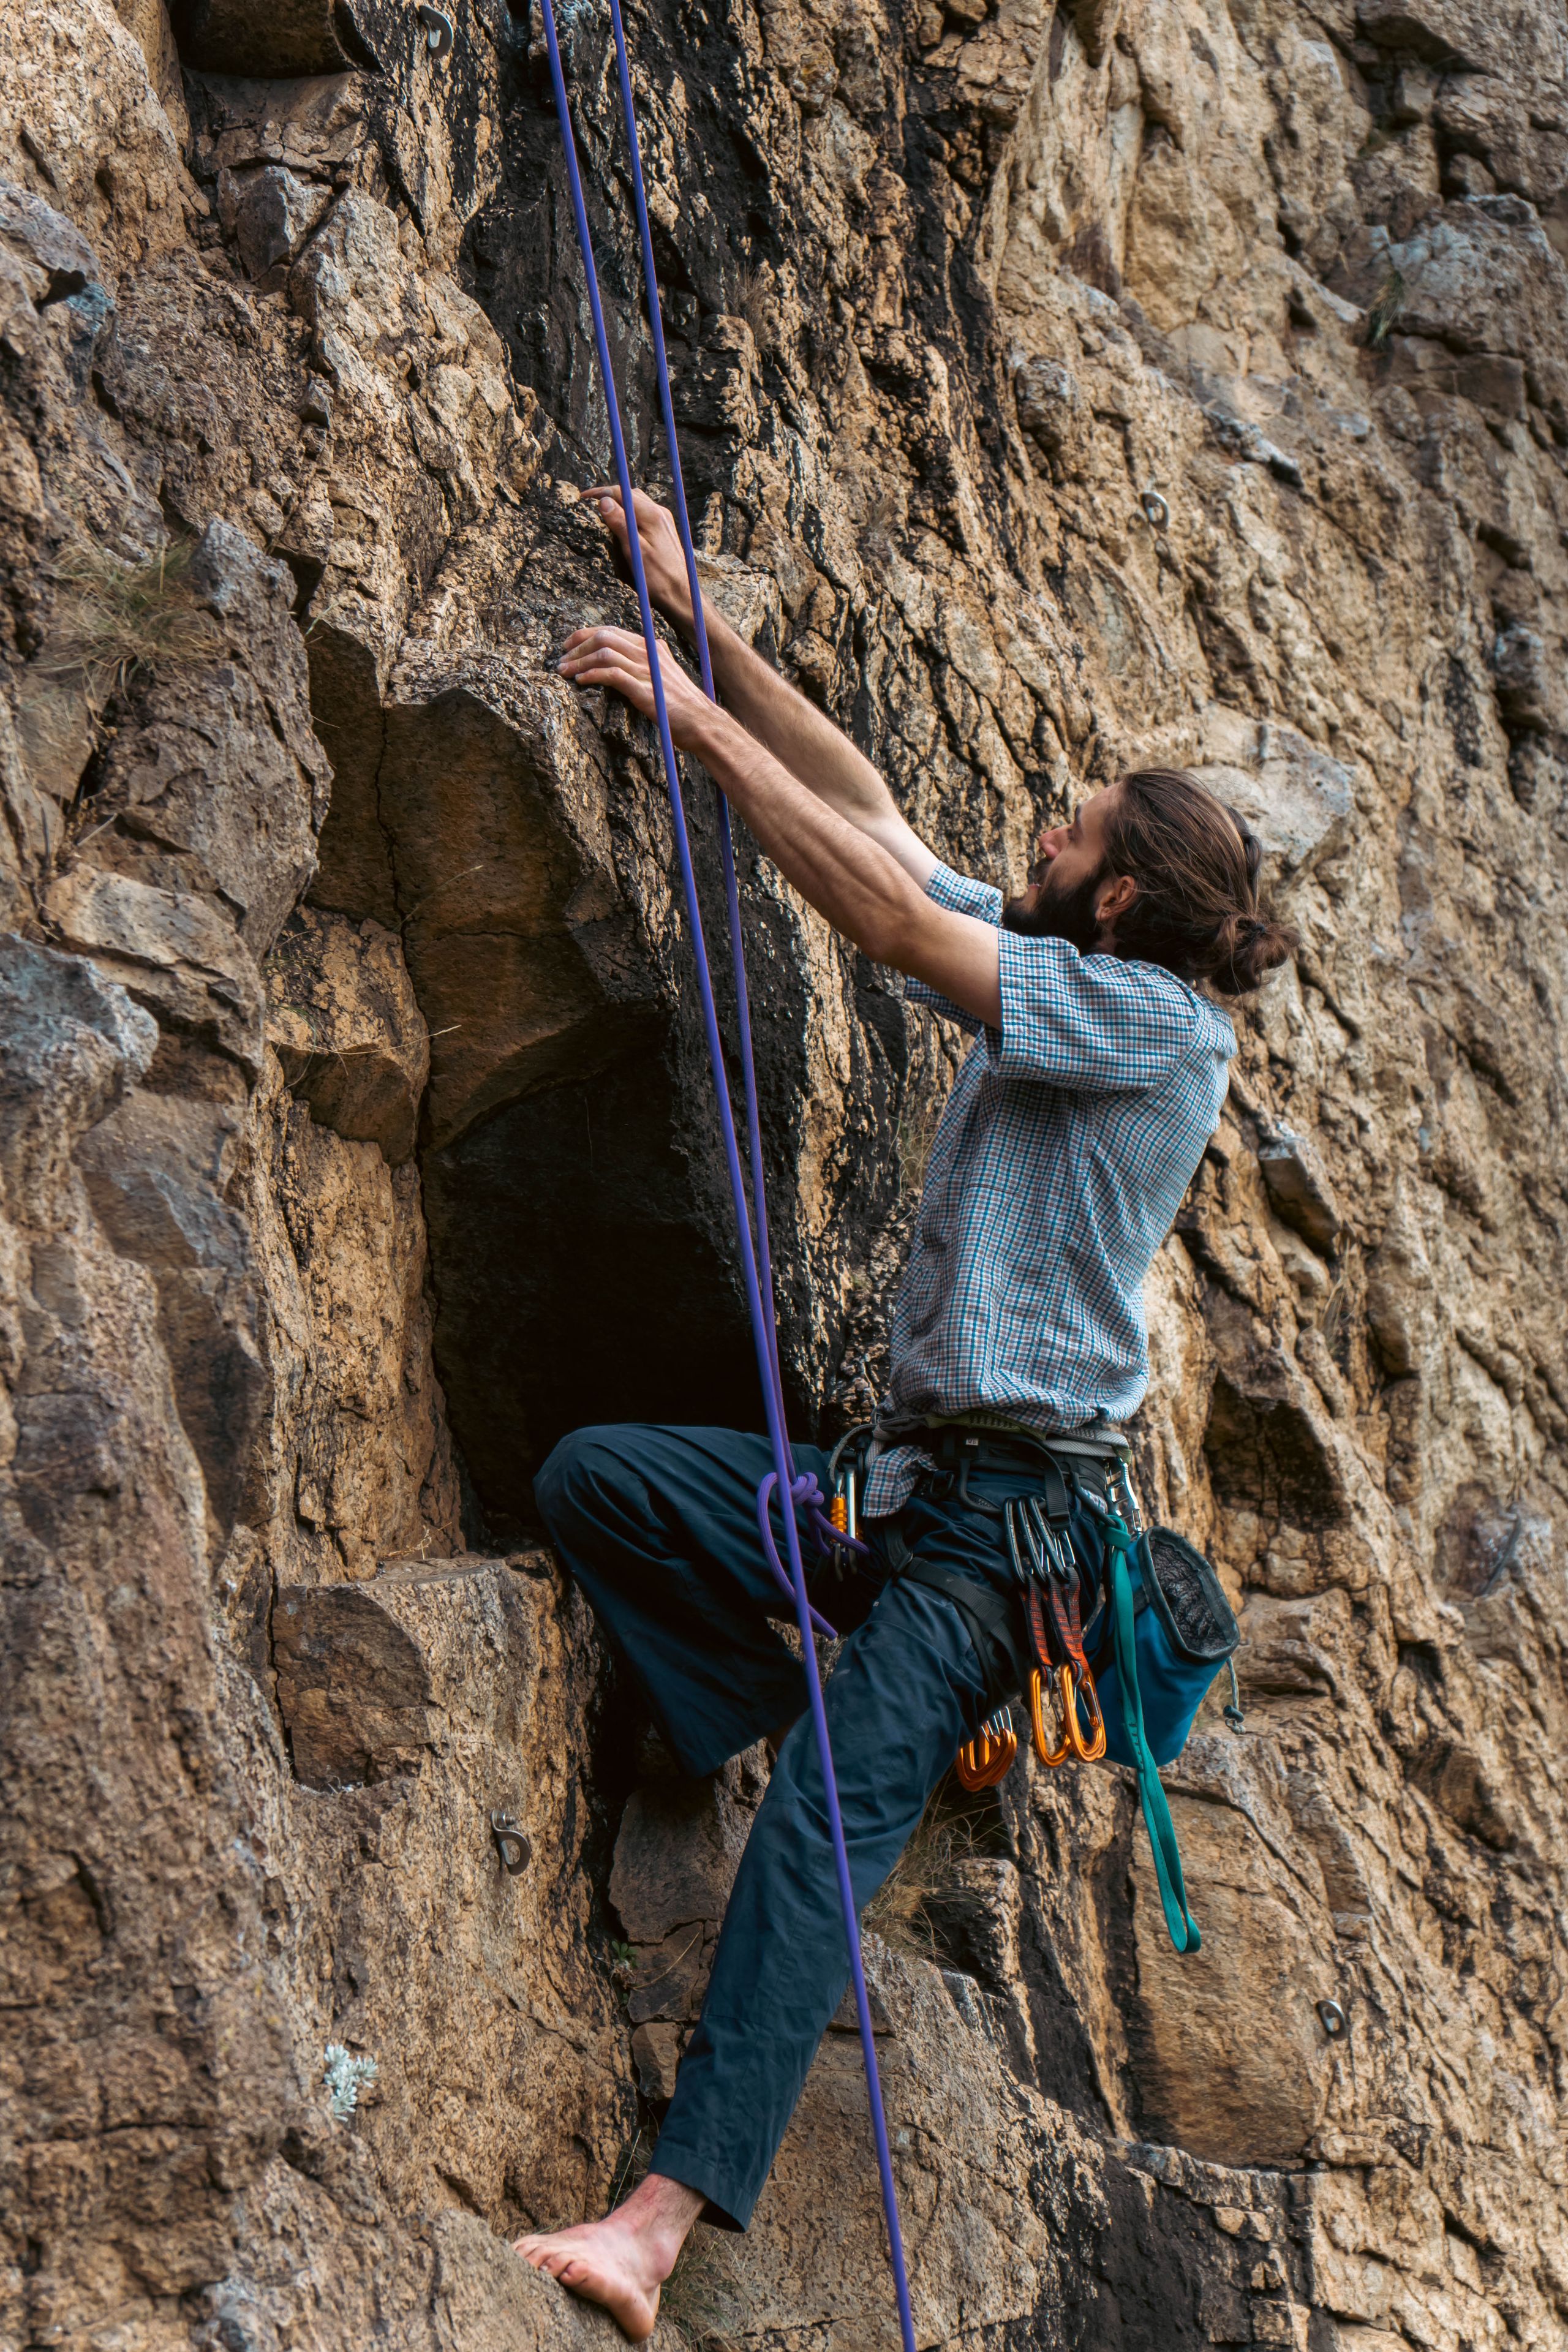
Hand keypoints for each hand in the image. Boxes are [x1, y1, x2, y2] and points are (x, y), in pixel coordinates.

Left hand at [559, 624, 715, 752]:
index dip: (585, 635)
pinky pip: (610, 673)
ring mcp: (646, 669)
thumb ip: (643, 668)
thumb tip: (617, 668)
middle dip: (577, 646)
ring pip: (603, 652)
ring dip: (579, 662)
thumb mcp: (662, 678)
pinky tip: (580, 681)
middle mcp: (648, 652)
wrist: (701, 722)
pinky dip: (591, 674)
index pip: (611, 631)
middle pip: (604, 637)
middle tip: (561, 660)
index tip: (568, 645)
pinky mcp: (643, 688)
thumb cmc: (681, 706)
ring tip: (565, 672)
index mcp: (651, 647)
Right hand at [578, 483, 695, 632]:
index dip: (601, 492)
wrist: (680, 592)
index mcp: (652, 515)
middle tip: (589, 501)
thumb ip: (620, 524)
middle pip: (630, 494)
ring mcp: (664, 520)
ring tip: (602, 508)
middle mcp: (660, 513)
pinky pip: (643, 511)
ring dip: (619, 501)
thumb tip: (604, 501)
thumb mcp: (634, 551)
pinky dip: (629, 510)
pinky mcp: (664, 529)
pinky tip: (621, 520)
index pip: (622, 493)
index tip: (584, 497)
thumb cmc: (658, 577)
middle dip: (609, 494)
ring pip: (637, 501)